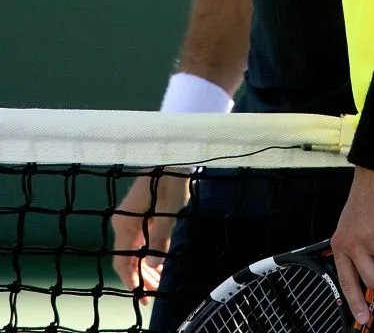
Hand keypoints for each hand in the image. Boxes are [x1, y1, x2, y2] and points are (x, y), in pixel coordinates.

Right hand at [110, 171, 189, 304]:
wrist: (172, 155)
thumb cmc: (172, 180)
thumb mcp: (170, 211)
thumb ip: (160, 239)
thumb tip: (153, 266)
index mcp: (125, 223)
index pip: (122, 261)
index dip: (132, 282)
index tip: (144, 297)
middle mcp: (122, 221)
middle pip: (126, 258)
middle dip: (141, 277)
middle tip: (156, 293)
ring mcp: (129, 217)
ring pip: (133, 250)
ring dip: (145, 266)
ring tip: (160, 281)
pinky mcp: (137, 213)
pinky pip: (138, 240)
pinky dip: (147, 253)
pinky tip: (159, 262)